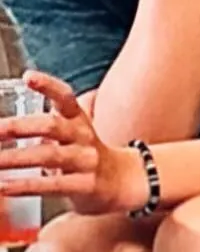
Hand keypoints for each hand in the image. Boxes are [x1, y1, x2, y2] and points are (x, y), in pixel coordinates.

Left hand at [0, 71, 148, 215]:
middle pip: (52, 126)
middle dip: (19, 127)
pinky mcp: (86, 185)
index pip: (65, 97)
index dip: (48, 85)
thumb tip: (13, 120)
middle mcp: (84, 136)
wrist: (125, 180)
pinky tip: (4, 186)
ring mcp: (86, 160)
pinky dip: (25, 185)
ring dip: (15, 158)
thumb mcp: (76, 133)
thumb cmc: (90, 156)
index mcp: (79, 120)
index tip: (27, 76)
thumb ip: (49, 124)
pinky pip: (53, 185)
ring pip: (49, 155)